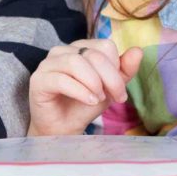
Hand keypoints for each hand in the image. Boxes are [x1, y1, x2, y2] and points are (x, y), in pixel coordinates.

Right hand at [28, 39, 142, 135]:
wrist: (63, 129)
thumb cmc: (84, 106)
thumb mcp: (109, 88)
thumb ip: (124, 70)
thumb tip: (138, 51)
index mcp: (81, 47)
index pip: (105, 46)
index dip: (117, 68)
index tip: (120, 92)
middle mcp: (63, 51)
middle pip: (93, 54)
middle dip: (110, 78)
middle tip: (116, 98)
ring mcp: (48, 63)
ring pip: (76, 62)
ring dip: (94, 82)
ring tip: (99, 99)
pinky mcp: (38, 80)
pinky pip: (62, 79)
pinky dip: (80, 91)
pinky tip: (89, 101)